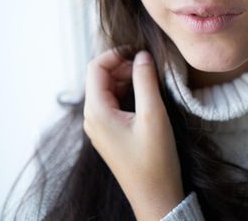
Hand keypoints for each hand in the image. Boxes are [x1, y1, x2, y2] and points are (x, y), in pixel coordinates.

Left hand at [83, 49, 184, 219]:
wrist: (155, 196)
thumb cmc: (154, 160)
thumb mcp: (153, 115)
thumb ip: (145, 81)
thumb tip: (142, 56)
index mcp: (97, 112)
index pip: (96, 68)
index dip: (115, 54)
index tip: (139, 50)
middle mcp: (92, 118)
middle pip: (100, 77)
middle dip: (122, 66)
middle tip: (148, 66)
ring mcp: (99, 127)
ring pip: (107, 89)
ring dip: (125, 79)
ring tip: (149, 79)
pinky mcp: (109, 133)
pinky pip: (112, 103)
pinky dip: (126, 92)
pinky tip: (144, 95)